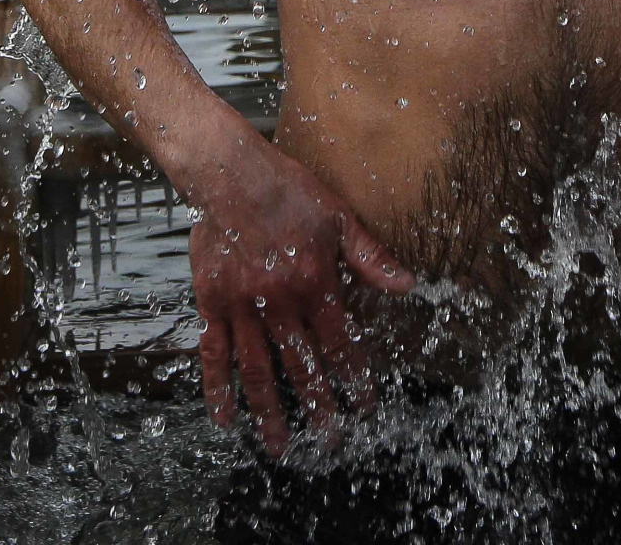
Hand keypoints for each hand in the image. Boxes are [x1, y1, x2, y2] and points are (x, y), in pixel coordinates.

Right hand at [191, 147, 414, 456]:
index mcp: (314, 283)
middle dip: (318, 406)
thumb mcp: (339, 218)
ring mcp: (241, 306)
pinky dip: (217, 388)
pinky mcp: (211, 303)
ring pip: (257, 370)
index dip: (353, 376)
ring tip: (279, 447)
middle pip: (301, 366)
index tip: (363, 405)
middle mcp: (278, 301)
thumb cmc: (288, 191)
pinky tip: (224, 418)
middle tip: (330, 441)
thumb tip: (409, 285)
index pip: (340, 343)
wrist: (230, 173)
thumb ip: (371, 257)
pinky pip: (214, 353)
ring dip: (269, 411)